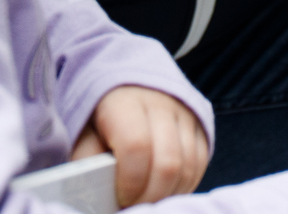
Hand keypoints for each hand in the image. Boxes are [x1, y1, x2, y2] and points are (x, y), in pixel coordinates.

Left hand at [71, 85, 208, 206]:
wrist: (132, 86)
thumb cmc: (104, 117)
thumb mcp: (86, 132)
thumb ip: (87, 159)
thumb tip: (91, 190)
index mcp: (126, 103)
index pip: (136, 147)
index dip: (130, 182)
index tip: (121, 198)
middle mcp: (161, 105)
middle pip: (168, 163)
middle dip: (151, 196)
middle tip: (135, 207)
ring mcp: (186, 115)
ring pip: (187, 168)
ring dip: (168, 194)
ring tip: (147, 201)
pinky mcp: (202, 127)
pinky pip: (200, 166)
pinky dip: (183, 186)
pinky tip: (164, 191)